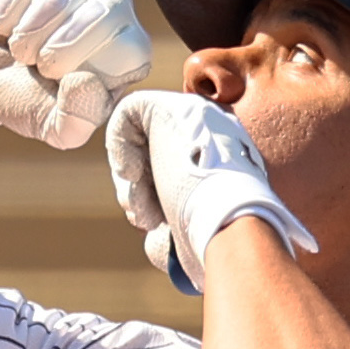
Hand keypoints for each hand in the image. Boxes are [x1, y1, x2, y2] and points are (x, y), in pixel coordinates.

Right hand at [0, 0, 153, 151]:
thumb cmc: (24, 96)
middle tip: (33, 64)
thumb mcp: (46, 124)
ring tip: (16, 50)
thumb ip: (74, 123)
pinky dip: (7, 9)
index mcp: (124, 54)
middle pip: (106, 11)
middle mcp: (111, 9)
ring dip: (29, 30)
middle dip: (60, 45)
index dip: (90, 65)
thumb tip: (87, 82)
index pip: (134, 49)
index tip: (57, 79)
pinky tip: (0, 25)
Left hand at [105, 89, 317, 289]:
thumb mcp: (197, 237)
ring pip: (140, 138)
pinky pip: (127, 114)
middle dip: (142, 191)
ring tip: (141, 208)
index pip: (177, 167)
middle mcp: (210, 128)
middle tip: (145, 219)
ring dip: (131, 180)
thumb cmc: (219, 242)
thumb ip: (176, 228)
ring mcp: (190, 113)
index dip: (157, 197)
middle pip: (156, 153)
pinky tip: (132, 177)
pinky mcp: (166, 106)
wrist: (230, 227)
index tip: (159, 225)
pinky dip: (119, 149)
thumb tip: (156, 240)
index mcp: (224, 156)